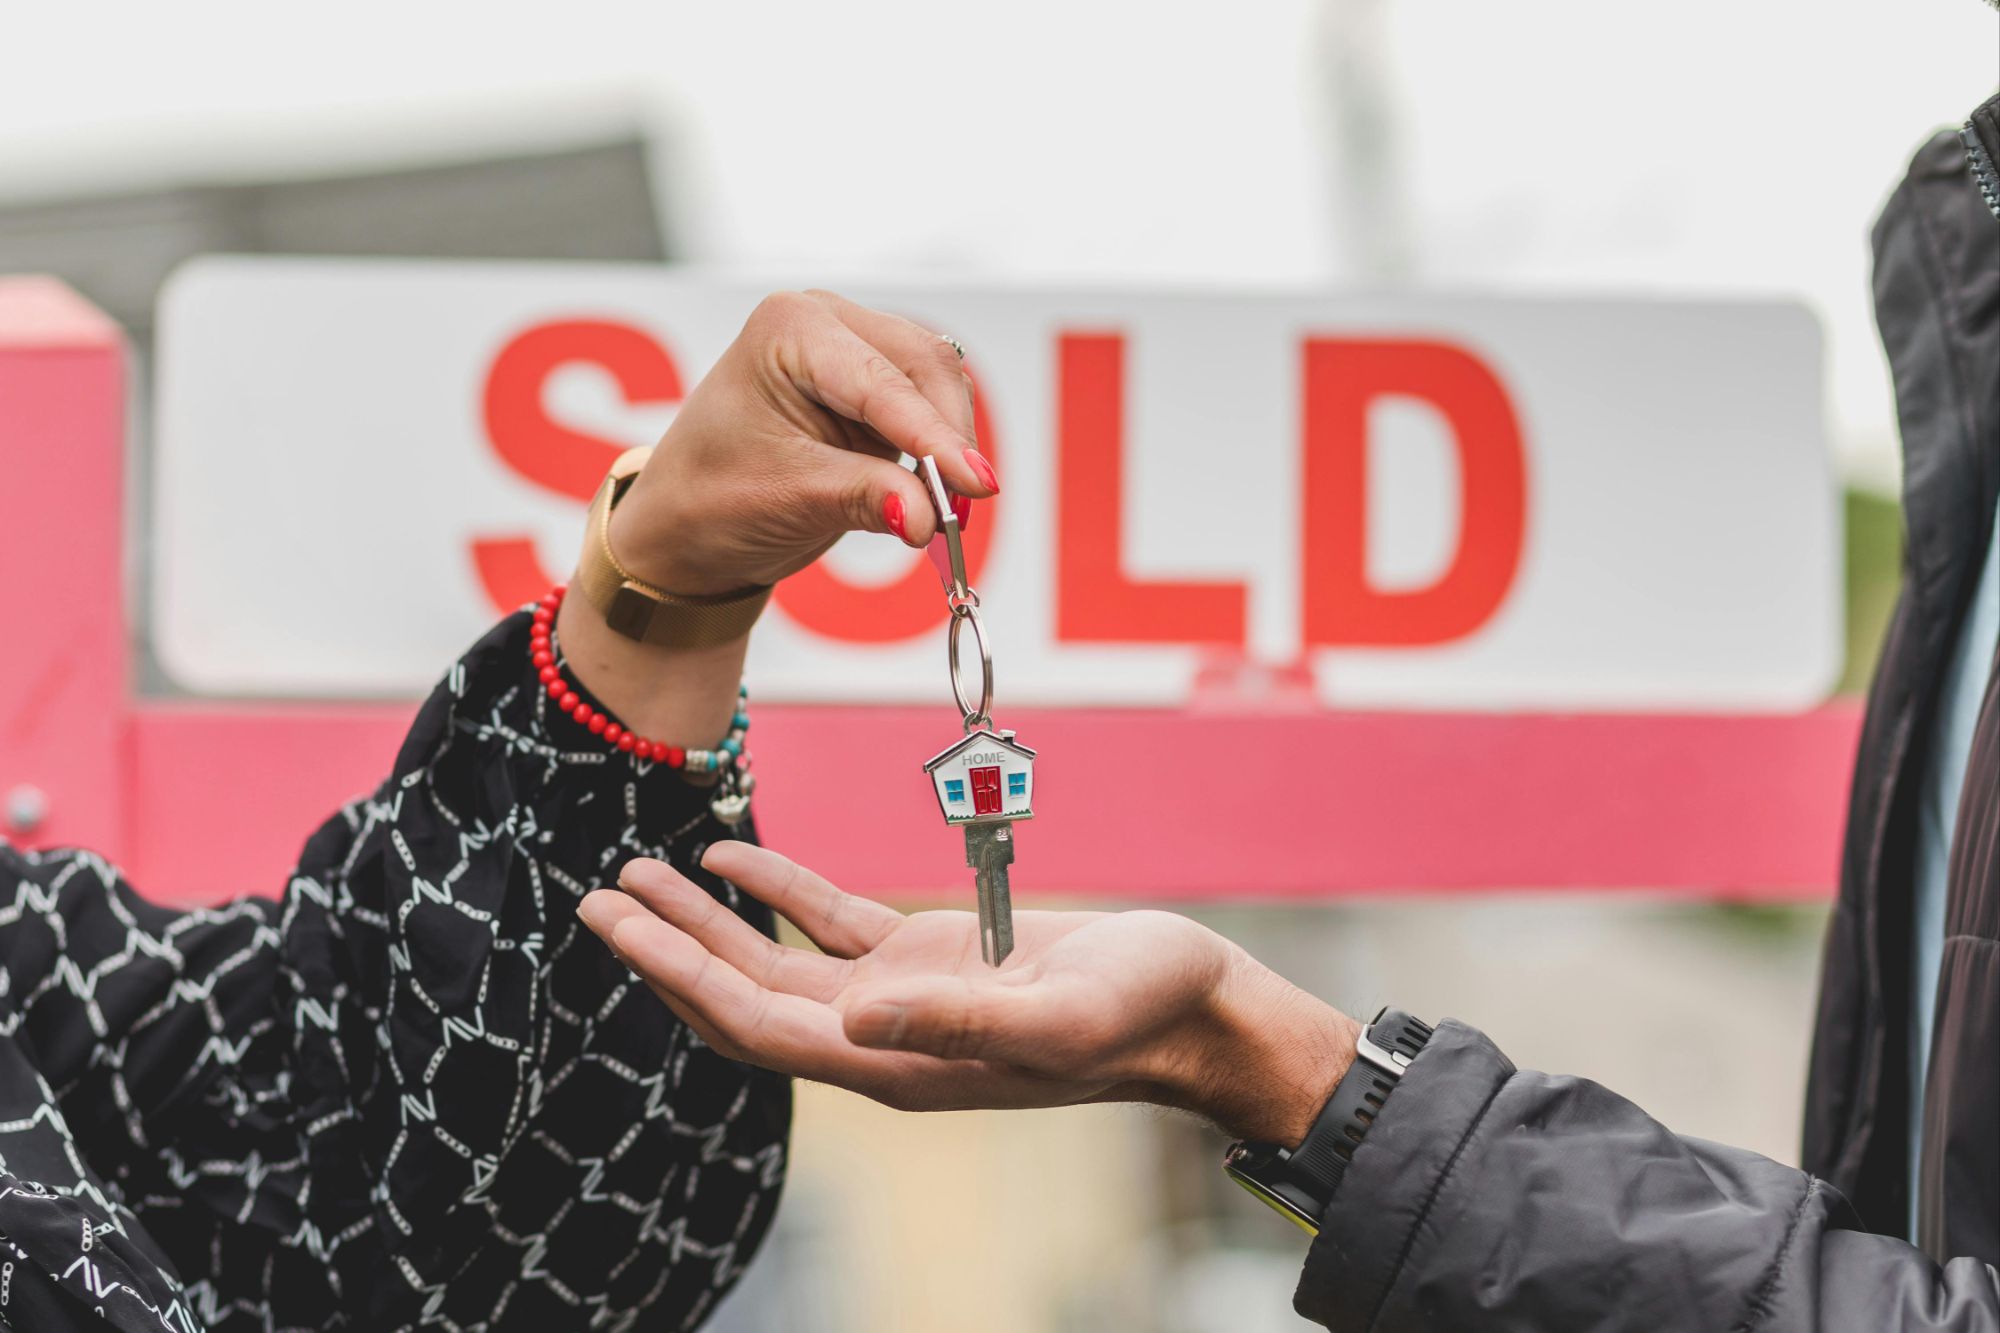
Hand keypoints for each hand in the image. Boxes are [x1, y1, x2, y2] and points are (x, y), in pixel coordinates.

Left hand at [556, 290, 993, 743]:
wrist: (687, 523)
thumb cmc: (711, 499)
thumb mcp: (786, 498)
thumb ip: (863, 498)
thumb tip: (928, 516)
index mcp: (789, 329)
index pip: (882, 381)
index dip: (934, 436)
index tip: (977, 485)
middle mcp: (826, 322)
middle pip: (925, 367)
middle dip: (948, 439)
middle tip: (962, 511)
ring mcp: (855, 348)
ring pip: (939, 384)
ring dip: (949, 446)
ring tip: (944, 511)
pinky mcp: (876, 386)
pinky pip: (931, 408)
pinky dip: (940, 451)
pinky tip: (934, 493)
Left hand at [577, 844, 1358, 1144]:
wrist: (1196, 1005)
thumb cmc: (1144, 1013)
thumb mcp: (1060, 1015)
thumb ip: (961, 1023)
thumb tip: (852, 1024)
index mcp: (898, 1063)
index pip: (757, 1026)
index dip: (682, 979)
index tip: (619, 929)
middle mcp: (881, 1036)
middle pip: (743, 997)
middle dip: (667, 950)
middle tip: (598, 898)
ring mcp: (901, 997)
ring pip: (775, 961)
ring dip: (708, 922)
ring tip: (639, 874)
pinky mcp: (928, 957)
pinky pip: (831, 925)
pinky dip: (778, 892)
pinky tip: (732, 856)